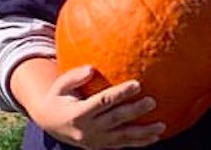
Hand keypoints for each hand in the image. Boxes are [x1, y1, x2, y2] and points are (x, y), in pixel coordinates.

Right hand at [26, 65, 165, 148]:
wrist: (49, 122)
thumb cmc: (59, 97)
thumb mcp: (60, 85)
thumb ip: (75, 77)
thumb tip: (91, 69)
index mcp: (78, 113)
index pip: (103, 102)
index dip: (120, 94)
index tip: (137, 84)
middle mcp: (87, 130)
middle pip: (116, 119)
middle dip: (135, 111)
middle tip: (153, 102)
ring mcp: (94, 141)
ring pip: (122, 137)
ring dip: (143, 133)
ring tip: (162, 126)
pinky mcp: (100, 147)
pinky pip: (122, 145)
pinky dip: (138, 143)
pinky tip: (154, 138)